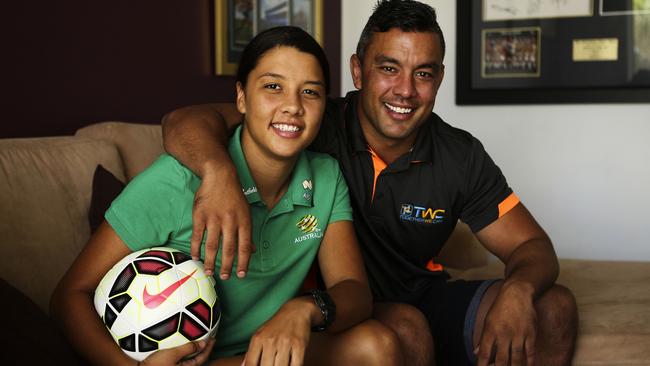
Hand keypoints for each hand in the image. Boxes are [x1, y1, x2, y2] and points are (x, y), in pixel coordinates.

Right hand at [141, 338, 214, 365]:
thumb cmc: (155, 364)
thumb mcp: (173, 354)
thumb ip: (188, 348)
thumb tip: (203, 343)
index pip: (202, 357)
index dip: (209, 348)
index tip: (213, 338)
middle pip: (197, 359)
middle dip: (203, 348)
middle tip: (208, 338)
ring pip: (190, 359)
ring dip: (195, 350)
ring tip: (198, 340)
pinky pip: (182, 359)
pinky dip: (186, 352)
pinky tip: (184, 345)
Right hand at [190, 164, 254, 278]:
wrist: (219, 175)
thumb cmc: (234, 195)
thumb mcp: (246, 212)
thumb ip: (247, 232)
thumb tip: (252, 251)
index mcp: (243, 220)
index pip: (245, 246)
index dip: (243, 262)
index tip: (241, 274)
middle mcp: (230, 221)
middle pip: (229, 248)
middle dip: (227, 266)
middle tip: (225, 277)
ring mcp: (214, 218)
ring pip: (212, 245)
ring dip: (210, 261)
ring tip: (209, 272)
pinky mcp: (200, 215)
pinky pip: (197, 236)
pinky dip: (196, 248)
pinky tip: (196, 257)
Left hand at [243, 299, 314, 365]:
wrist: (296, 311)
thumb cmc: (276, 326)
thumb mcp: (260, 335)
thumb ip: (251, 352)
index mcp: (258, 339)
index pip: (250, 363)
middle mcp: (270, 341)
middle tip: (271, 365)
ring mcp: (285, 343)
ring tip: (279, 364)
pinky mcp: (299, 345)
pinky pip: (296, 365)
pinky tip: (291, 364)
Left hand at [476, 282, 536, 365]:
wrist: (516, 294)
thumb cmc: (500, 308)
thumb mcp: (487, 321)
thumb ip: (483, 339)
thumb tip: (476, 353)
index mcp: (490, 331)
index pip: (484, 352)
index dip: (482, 364)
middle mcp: (503, 334)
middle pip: (500, 359)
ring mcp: (518, 335)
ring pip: (516, 358)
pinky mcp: (530, 334)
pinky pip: (530, 352)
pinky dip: (529, 362)